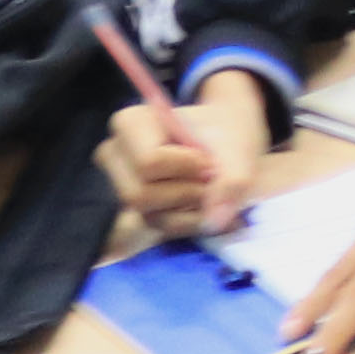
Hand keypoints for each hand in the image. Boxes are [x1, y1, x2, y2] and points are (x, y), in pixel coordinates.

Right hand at [99, 69, 272, 239]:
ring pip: (151, 216)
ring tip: (213, 191)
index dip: (185, 168)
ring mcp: (122, 187)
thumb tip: (215, 220)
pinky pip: (160, 230)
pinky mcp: (136, 212)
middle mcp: (115, 157)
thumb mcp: (239, 148)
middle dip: (186, 193)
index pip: (148, 161)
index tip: (209, 161)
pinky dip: (191, 223)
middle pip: (140, 195)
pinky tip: (209, 208)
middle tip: (213, 179)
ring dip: (191, 211)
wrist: (229, 145)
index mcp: (131, 123)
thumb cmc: (226, 135)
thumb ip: (233, 180)